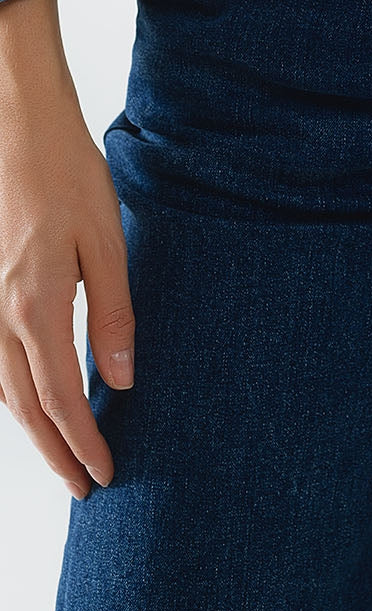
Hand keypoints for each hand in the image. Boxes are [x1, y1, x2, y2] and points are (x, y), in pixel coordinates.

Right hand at [0, 0, 134, 498]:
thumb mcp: (107, 240)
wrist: (19, 123)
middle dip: (55, 450)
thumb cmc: (67, 173)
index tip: (104, 475)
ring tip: (65, 453)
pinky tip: (34, 397)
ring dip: (32, 426)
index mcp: (34, 304)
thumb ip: (113, 312)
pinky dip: (14, 390)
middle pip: (23, 405)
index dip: (81, 442)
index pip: (58, 398)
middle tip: (85, 486)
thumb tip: (120, 379)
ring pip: (2, 386)